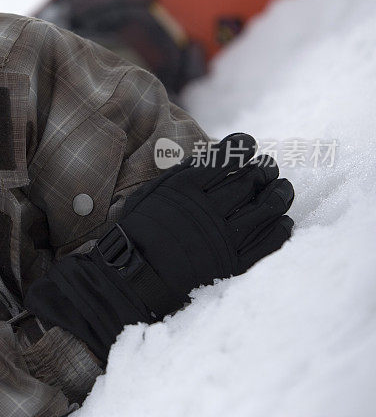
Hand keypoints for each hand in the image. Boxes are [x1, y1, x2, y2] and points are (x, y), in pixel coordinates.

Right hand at [99, 132, 294, 313]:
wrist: (136, 277)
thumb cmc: (139, 231)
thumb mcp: (151, 192)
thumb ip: (181, 173)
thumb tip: (211, 155)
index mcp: (186, 188)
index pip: (226, 158)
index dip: (243, 146)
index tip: (248, 144)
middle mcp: (208, 210)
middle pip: (251, 180)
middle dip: (264, 169)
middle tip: (268, 166)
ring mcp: (224, 238)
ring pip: (267, 208)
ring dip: (280, 193)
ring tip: (283, 187)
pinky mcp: (234, 264)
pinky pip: (270, 242)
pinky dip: (282, 227)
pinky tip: (283, 219)